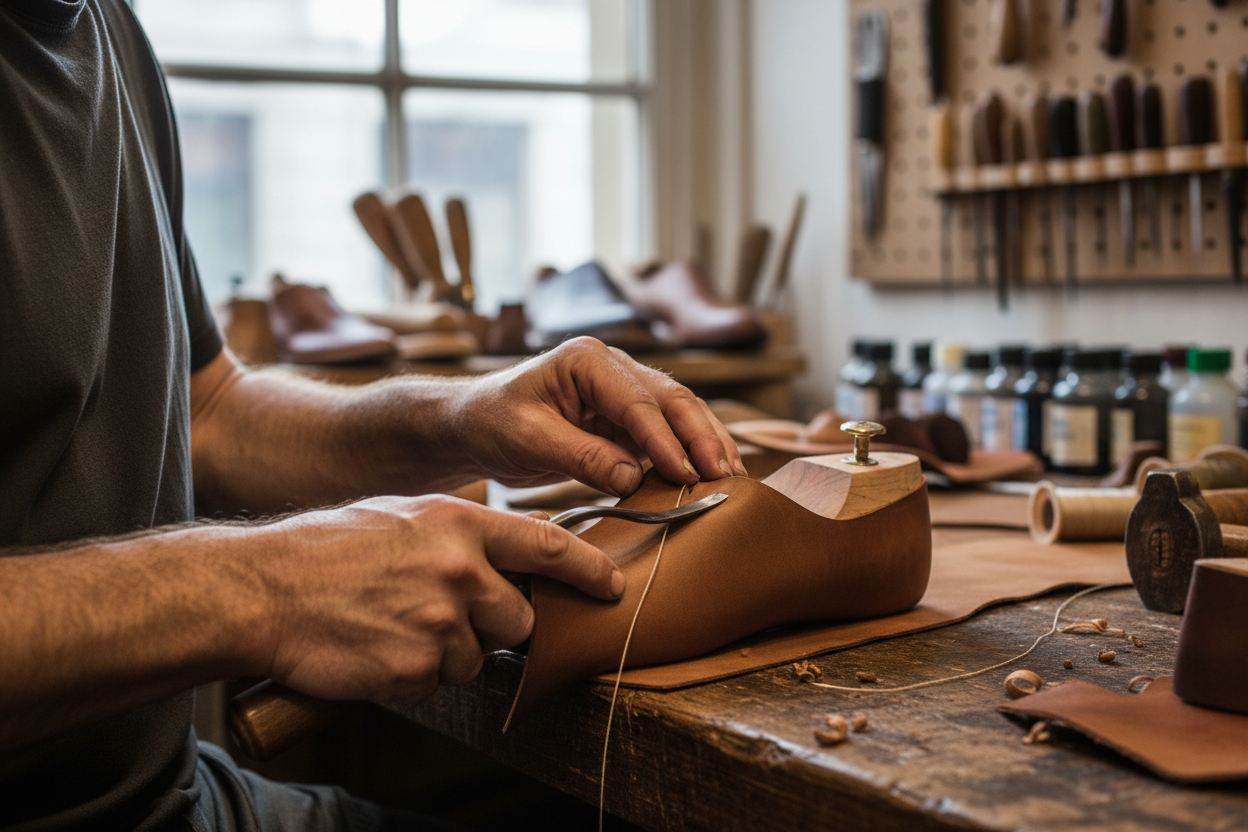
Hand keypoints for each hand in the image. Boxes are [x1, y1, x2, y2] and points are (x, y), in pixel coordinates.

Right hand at [253, 495, 623, 706]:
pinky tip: (377, 646)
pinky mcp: (416, 668)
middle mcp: (460, 572)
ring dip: (446, 651)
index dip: (588, 568)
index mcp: (460, 525)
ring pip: (476, 656)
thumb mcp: (407, 515)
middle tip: (447, 614)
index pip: (548, 547)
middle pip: (519, 618)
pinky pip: (437, 681)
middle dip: (497, 625)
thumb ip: (467, 529)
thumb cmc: (331, 548)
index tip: (613, 584)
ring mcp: (440, 622)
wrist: (265, 589)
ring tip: (394, 624)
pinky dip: (414, 672)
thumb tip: (528, 540)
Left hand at [454, 337, 746, 495]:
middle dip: (701, 437)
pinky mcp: (626, 420)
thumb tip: (632, 478)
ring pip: (679, 413)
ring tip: (731, 476)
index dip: (664, 439)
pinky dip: (690, 454)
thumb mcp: (527, 439)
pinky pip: (667, 434)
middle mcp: (614, 368)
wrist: (474, 426)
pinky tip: (709, 476)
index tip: (684, 473)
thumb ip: (580, 456)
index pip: (638, 401)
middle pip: (672, 399)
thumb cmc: (492, 422)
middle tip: (722, 474)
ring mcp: (624, 392)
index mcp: (587, 359)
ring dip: (706, 443)